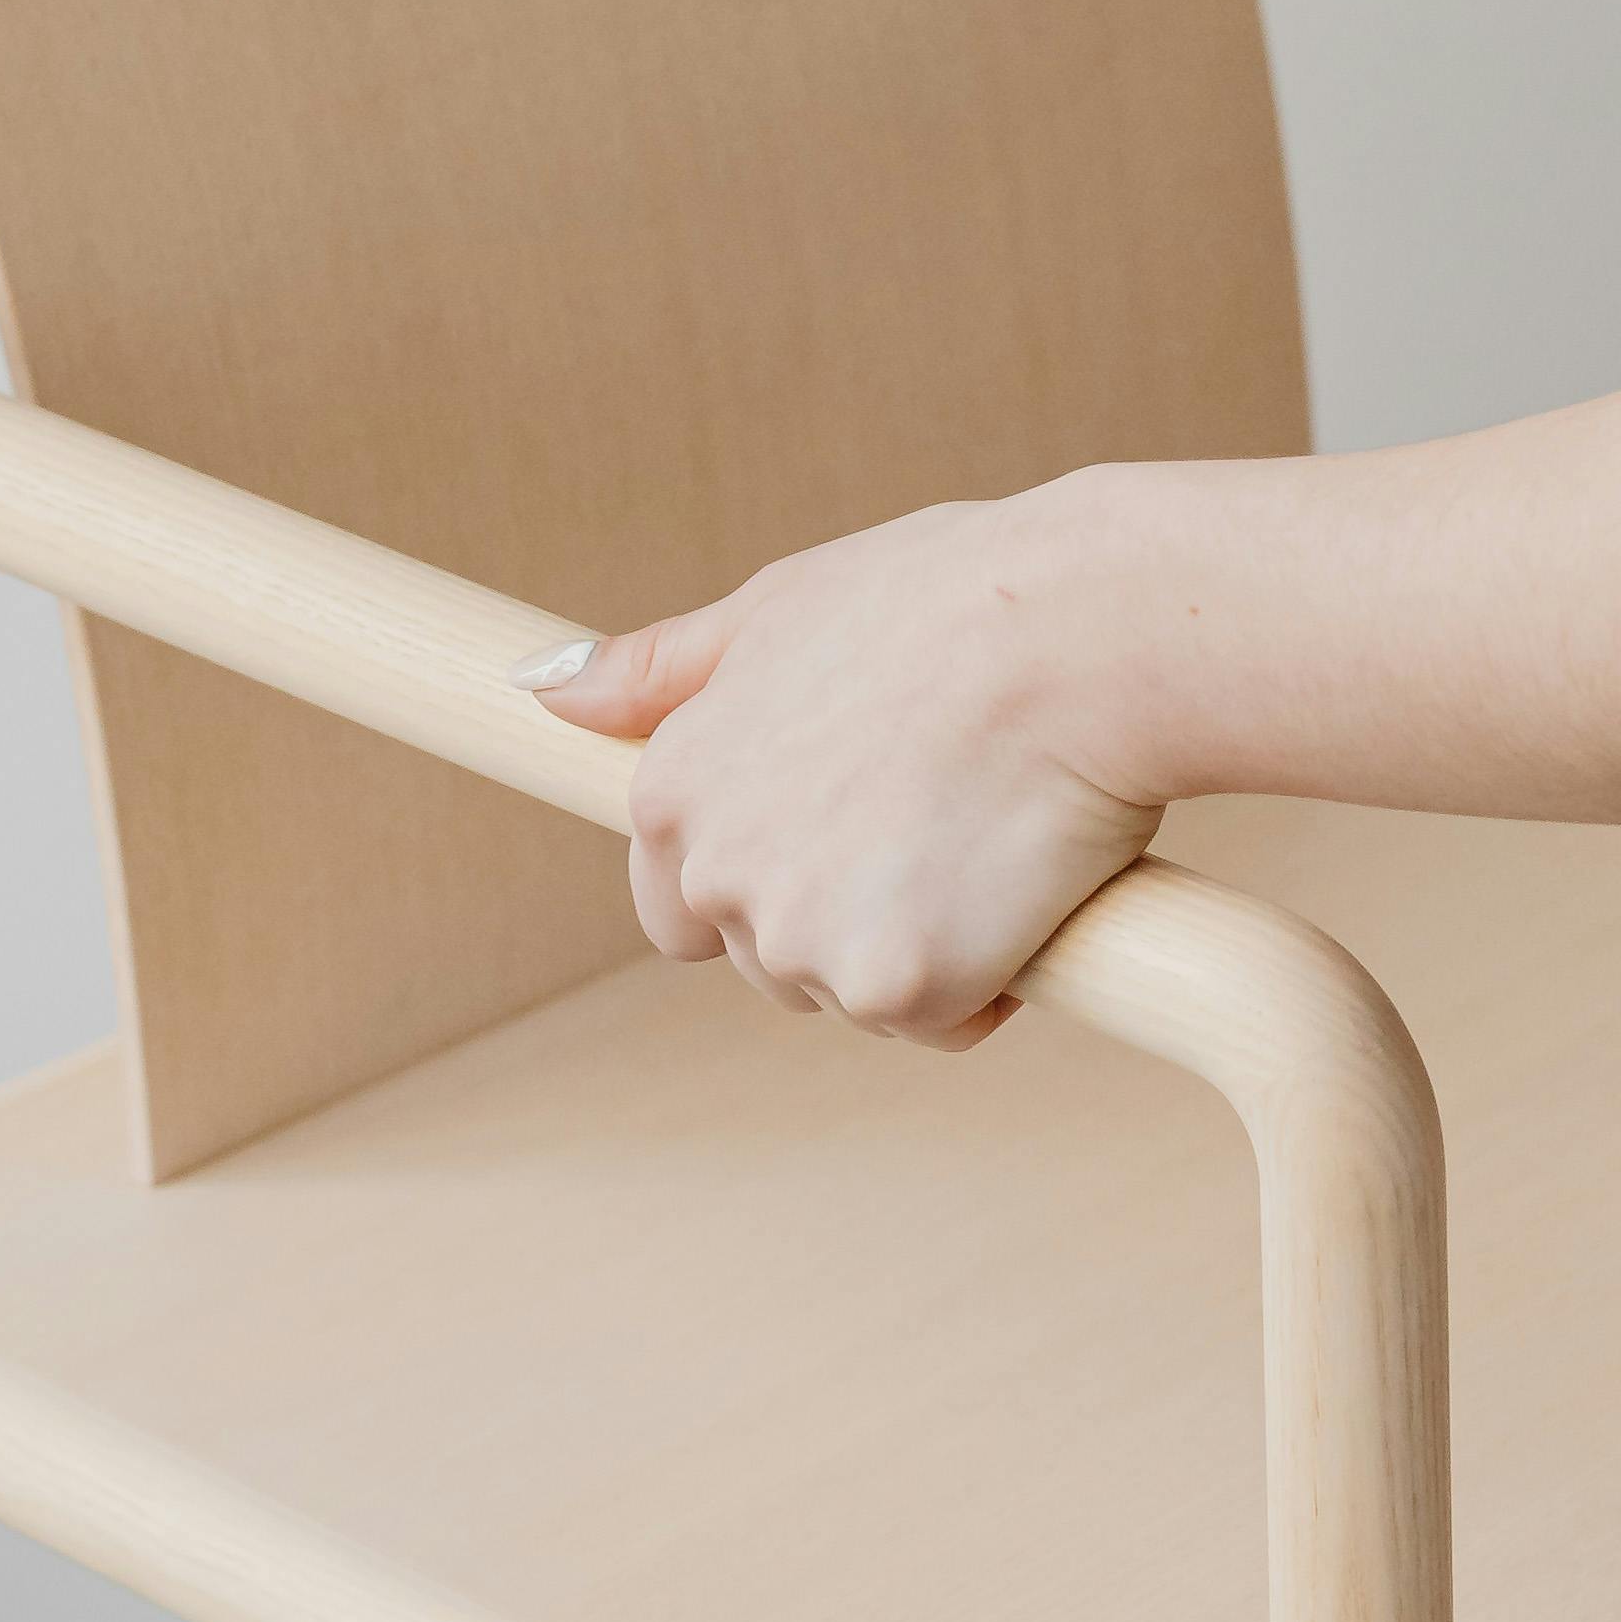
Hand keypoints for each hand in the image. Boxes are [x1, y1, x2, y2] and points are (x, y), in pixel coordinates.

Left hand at [523, 482, 1160, 1045]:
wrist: (1078, 632)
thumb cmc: (948, 600)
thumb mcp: (779, 608)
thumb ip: (660, 671)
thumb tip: (541, 686)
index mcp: (673, 792)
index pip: (678, 912)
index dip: (771, 880)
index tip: (850, 829)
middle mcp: (716, 875)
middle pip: (774, 960)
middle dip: (851, 914)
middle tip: (939, 811)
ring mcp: (801, 941)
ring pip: (859, 997)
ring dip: (920, 948)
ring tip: (983, 831)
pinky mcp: (896, 988)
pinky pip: (945, 1021)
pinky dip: (990, 978)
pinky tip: (1023, 880)